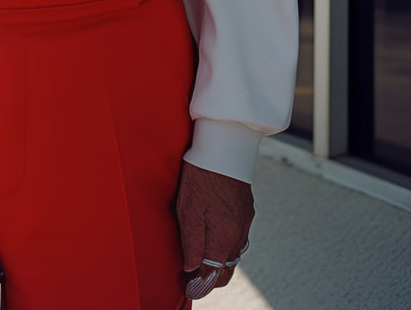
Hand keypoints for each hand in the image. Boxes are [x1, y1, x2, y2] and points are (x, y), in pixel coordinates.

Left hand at [176, 160, 253, 299]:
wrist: (223, 146)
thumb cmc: (201, 174)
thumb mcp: (188, 208)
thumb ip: (192, 242)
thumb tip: (192, 268)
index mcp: (225, 235)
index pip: (213, 273)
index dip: (198, 282)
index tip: (185, 284)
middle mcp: (239, 233)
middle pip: (225, 268)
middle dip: (208, 277)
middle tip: (189, 276)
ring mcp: (244, 222)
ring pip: (232, 254)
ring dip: (216, 261)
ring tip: (196, 259)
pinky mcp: (245, 211)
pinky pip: (236, 238)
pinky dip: (223, 245)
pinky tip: (211, 239)